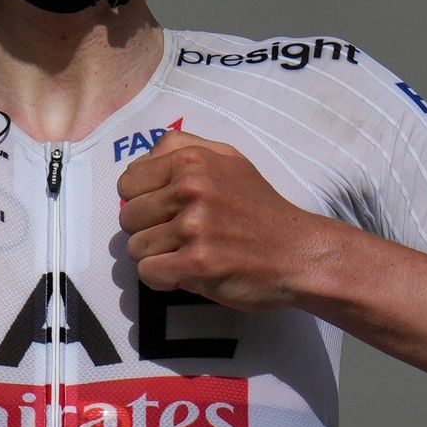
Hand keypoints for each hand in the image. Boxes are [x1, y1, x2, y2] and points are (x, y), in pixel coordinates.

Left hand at [118, 134, 336, 310]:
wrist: (299, 252)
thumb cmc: (259, 208)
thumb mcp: (228, 159)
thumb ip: (183, 148)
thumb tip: (141, 160)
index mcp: (192, 160)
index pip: (128, 182)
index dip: (141, 200)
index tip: (165, 211)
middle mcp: (191, 189)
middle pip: (128, 218)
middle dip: (148, 231)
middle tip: (181, 236)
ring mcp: (194, 227)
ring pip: (135, 248)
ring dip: (157, 257)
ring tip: (189, 253)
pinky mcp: (198, 263)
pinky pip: (149, 273)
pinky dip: (164, 278)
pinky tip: (189, 272)